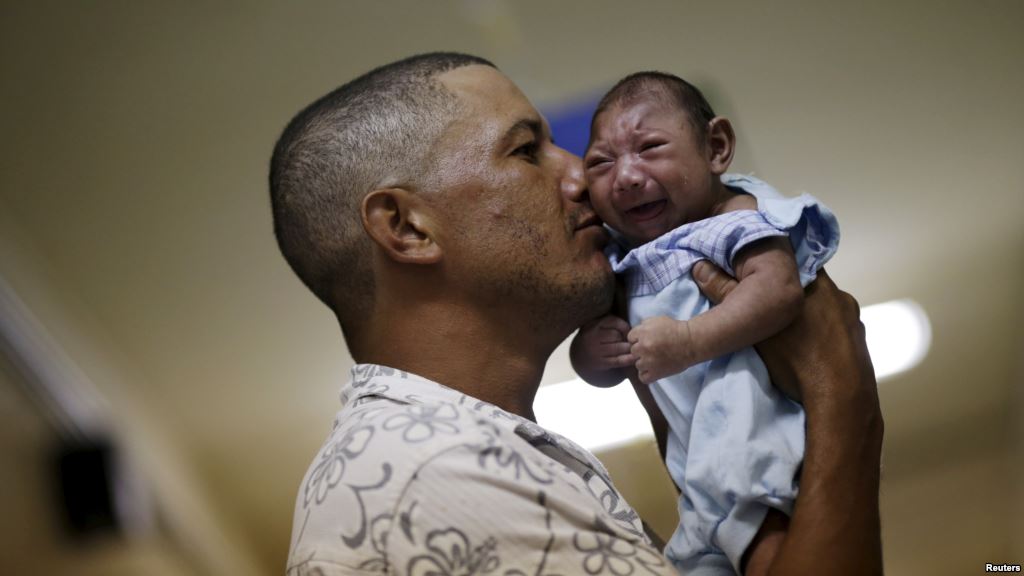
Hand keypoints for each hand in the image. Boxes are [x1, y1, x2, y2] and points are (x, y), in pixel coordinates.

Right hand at [570, 315, 635, 386]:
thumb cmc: (596, 338)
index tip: (627, 330)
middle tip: (630, 341)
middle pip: (616, 335)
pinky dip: (628, 359)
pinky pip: (618, 360)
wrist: (581, 356)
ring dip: (628, 348)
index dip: (624, 326)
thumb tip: (633, 329)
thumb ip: (612, 323)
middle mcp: (591, 337)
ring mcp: (594, 351)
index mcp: (592, 324)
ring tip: (632, 348)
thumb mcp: (598, 326)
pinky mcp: (600, 363)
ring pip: (619, 347)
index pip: (613, 322)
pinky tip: (634, 358)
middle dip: (625, 338)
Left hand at [627, 316, 694, 384]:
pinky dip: (646, 374)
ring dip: (644, 362)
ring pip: (637, 364)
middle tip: (653, 349)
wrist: (691, 342)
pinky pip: (643, 377)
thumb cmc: (676, 330)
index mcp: (642, 333)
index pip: (630, 338)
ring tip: (656, 359)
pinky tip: (653, 369)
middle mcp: (643, 347)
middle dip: (641, 350)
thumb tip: (636, 334)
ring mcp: (648, 362)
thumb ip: (643, 325)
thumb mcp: (656, 320)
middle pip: (633, 351)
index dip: (639, 338)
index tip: (648, 339)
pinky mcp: (656, 373)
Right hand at [693, 260, 883, 575]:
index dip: (768, 263)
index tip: (749, 267)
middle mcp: (839, 299)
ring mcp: (852, 324)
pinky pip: (832, 332)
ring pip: (820, 309)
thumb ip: (722, 295)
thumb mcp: (749, 326)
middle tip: (756, 297)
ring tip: (774, 328)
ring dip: (799, 314)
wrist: (841, 401)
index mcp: (817, 284)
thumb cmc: (796, 359)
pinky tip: (797, 351)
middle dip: (782, 289)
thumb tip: (699, 269)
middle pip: (805, 283)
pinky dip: (814, 336)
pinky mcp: (857, 350)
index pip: (790, 260)